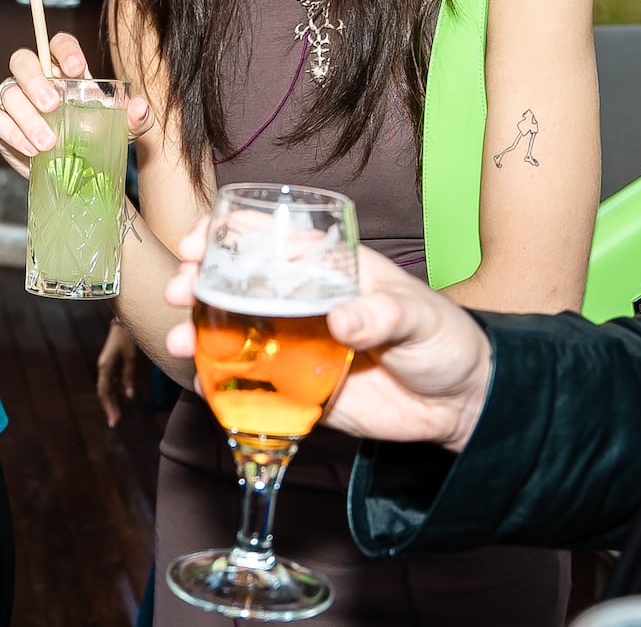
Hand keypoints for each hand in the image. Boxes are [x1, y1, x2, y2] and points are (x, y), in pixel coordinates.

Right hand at [0, 32, 151, 175]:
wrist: (70, 171)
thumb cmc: (93, 139)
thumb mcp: (120, 130)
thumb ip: (135, 118)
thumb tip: (141, 108)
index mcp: (63, 70)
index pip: (57, 44)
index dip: (65, 50)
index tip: (77, 69)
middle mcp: (34, 78)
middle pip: (23, 60)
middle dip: (35, 80)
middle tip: (53, 105)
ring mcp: (13, 98)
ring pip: (8, 92)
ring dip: (26, 117)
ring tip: (48, 142)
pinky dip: (12, 134)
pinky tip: (32, 149)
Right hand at [96, 320, 141, 426]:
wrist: (123, 320)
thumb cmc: (127, 338)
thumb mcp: (130, 358)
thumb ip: (128, 376)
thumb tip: (128, 395)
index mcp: (105, 367)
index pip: (104, 392)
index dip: (109, 407)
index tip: (114, 420)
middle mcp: (102, 367)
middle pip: (104, 391)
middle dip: (109, 407)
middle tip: (115, 422)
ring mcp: (106, 364)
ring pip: (107, 386)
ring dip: (112, 400)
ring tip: (118, 413)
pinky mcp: (111, 362)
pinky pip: (111, 379)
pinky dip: (116, 389)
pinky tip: (122, 395)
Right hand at [162, 219, 493, 449]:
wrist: (461, 405)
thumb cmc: (446, 340)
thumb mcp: (420, 317)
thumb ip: (384, 315)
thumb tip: (344, 319)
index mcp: (330, 268)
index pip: (269, 239)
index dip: (225, 234)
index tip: (195, 242)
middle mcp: (304, 303)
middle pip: (238, 284)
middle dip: (199, 282)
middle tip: (179, 290)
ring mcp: (298, 346)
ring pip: (236, 334)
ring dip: (200, 333)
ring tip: (180, 341)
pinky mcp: (300, 391)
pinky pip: (253, 386)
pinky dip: (222, 385)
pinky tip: (202, 384)